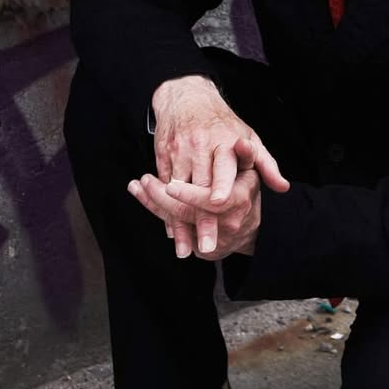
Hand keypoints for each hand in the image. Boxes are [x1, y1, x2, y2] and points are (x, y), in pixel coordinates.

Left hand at [129, 149, 261, 260]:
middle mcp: (227, 222)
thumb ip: (246, 155)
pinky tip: (140, 192)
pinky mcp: (197, 245)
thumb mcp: (250, 169)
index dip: (189, 195)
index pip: (211, 200)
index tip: (170, 185)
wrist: (246, 225)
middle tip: (146, 181)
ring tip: (138, 184)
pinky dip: (155, 209)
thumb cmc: (244, 186)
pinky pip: (173, 227)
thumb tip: (241, 143)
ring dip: (153, 202)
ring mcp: (211, 237)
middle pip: (187, 213)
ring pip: (176, 220)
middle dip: (162, 198)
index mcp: (239, 200)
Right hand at [150, 75, 288, 257]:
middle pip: (200, 186)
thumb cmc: (223, 124)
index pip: (224, 166)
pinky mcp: (163, 156)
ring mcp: (180, 152)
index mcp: (225, 143)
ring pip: (178, 192)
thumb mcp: (249, 137)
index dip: (221, 184)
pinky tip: (170, 231)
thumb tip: (283, 187)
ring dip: (180, 221)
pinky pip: (164, 186)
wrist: (187, 99)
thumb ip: (265, 164)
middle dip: (202, 218)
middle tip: (206, 246)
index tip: (221, 202)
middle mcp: (201, 147)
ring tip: (184, 248)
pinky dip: (165, 209)